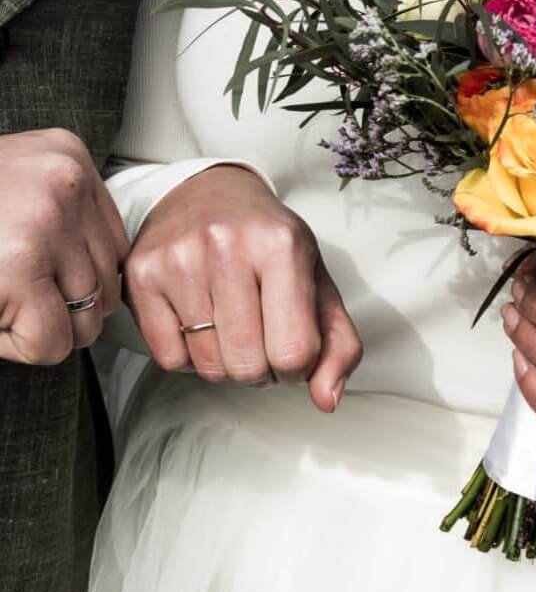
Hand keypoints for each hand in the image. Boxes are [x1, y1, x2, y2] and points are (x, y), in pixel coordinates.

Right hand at [0, 128, 128, 365]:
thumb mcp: (16, 196)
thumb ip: (66, 226)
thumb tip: (109, 291)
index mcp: (66, 157)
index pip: (113, 250)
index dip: (66, 280)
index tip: (17, 269)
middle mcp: (65, 181)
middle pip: (106, 286)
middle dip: (55, 307)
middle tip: (0, 286)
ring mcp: (45, 222)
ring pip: (85, 320)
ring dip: (34, 326)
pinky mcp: (20, 268)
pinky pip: (52, 342)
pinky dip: (15, 346)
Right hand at [124, 165, 362, 412]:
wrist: (210, 190)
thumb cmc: (271, 244)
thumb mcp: (319, 283)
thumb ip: (339, 346)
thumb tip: (327, 400)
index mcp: (281, 246)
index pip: (295, 352)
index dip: (298, 367)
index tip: (292, 347)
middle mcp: (226, 247)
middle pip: (248, 366)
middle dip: (262, 368)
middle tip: (261, 338)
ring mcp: (178, 259)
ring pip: (209, 367)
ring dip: (226, 363)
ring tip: (232, 326)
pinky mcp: (140, 274)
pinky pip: (169, 359)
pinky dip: (189, 356)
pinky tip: (199, 323)